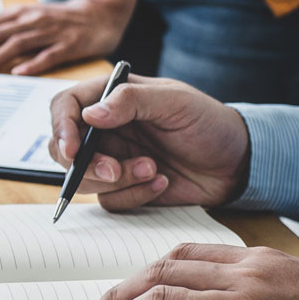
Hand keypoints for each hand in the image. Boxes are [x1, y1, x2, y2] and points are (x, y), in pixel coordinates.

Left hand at [0, 0, 128, 74]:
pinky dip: (32, 63)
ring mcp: (51, 32)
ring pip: (17, 44)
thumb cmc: (62, 20)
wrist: (101, 12)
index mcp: (20, 14)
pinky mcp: (70, 44)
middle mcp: (32, 20)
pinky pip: (49, 55)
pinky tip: (18, 73)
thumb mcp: (31, 18)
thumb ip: (7, 27)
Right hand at [48, 75, 250, 210]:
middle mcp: (106, 129)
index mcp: (111, 98)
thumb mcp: (175, 102)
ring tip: (153, 170)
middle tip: (113, 170)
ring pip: (84, 179)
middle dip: (85, 165)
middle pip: (64, 148)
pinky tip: (162, 182)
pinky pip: (110, 200)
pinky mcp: (125, 187)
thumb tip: (89, 115)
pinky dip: (134, 194)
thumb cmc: (209, 122)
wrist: (237, 163)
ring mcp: (113, 159)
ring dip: (117, 180)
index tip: (74, 150)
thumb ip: (131, 101)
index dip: (61, 128)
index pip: (65, 106)